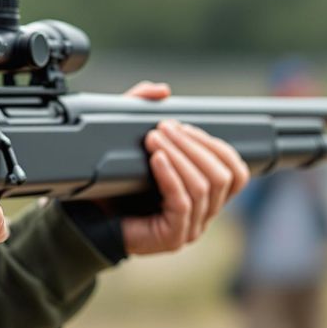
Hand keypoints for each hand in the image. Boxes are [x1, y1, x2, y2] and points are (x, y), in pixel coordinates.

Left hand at [120, 82, 249, 255]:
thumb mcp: (132, 141)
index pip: (236, 171)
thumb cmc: (115, 185)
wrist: (90, 220)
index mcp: (205, 195)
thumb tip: (162, 90)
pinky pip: (182, 203)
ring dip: (180, 156)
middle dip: (194, 145)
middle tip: (165, 128)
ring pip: (202, 187)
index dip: (215, 145)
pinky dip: (171, 176)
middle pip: (222, 176)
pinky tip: (156, 159)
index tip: (184, 127)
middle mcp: (204, 213)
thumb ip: (142, 110)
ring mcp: (190, 228)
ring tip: (154, 139)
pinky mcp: (173, 237)